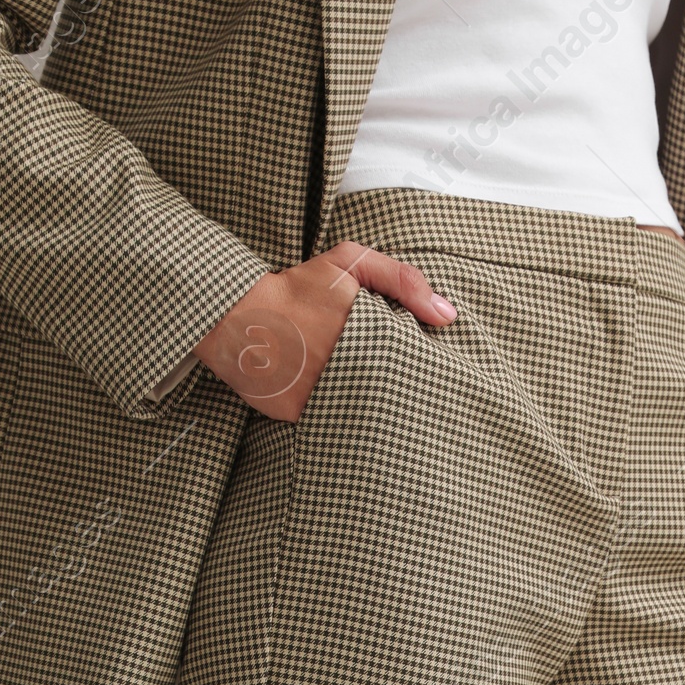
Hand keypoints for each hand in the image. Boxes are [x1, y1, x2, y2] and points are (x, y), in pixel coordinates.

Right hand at [194, 241, 456, 420]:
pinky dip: (334, 417)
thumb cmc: (297, 287)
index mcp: (365, 334)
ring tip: (371, 403)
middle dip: (393, 391)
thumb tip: (447, 316)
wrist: (237, 315)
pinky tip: (337, 408)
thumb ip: (401, 280)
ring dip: (367, 408)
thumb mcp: (350, 263)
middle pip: (388, 391)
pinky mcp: (297, 414)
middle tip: (401, 393)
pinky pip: (328, 421)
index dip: (415, 369)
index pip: (408, 364)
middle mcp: (344, 366)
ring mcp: (320, 393)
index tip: (421, 371)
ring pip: (360, 410)